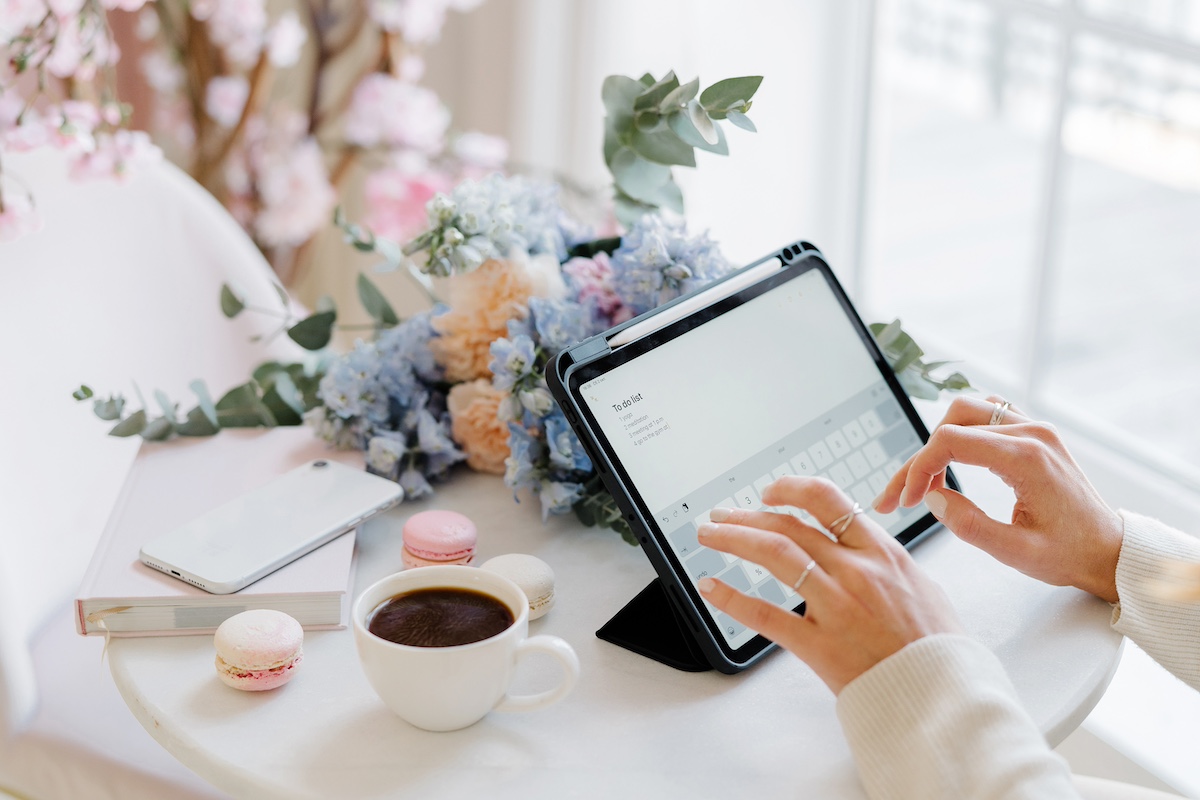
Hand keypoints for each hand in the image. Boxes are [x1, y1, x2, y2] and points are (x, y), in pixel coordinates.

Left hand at [697, 477, 962, 693]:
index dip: (791, 489)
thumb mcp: (922, 587)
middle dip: (748, 516)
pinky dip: (733, 598)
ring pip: (775, 555)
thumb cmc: (936, 647)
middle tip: (723, 515)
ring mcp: (837, 607)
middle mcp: (856, 572)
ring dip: (735, 540)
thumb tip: (866, 542)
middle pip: (790, 526)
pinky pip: (767, 615)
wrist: (944, 697)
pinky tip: (712, 588)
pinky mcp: (821, 645)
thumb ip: (887, 562)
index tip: (769, 492)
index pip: (827, 500)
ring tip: (710, 535)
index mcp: (882, 553)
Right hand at [873, 395, 1123, 602]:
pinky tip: (951, 461)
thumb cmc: (1070, 553)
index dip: (918, 468)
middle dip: (920, 459)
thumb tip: (932, 499)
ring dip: (938, 442)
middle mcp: (1031, 433)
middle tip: (905, 496)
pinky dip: (961, 433)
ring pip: (965, 412)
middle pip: (952, 424)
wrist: (1108, 549)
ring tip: (926, 480)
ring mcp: (1034, 428)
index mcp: (1027, 458)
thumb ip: (969, 525)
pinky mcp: (1034, 433)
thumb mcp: (1016, 553)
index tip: (908, 500)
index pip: (950, 441)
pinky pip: (986, 415)